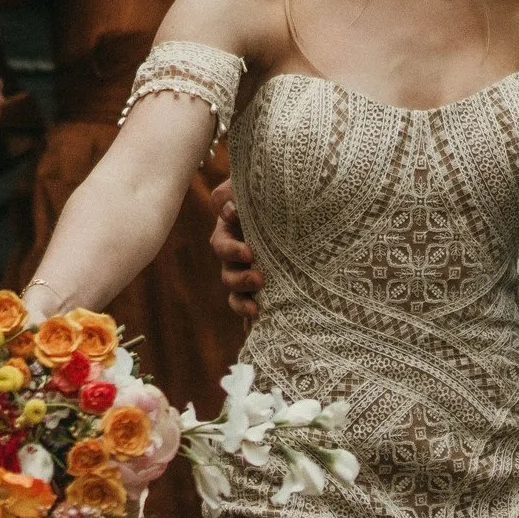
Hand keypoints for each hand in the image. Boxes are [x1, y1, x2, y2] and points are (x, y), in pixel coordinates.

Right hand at [209, 179, 261, 319]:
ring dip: (243, 303)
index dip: (231, 250)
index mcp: (230, 232)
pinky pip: (253, 310)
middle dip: (241, 280)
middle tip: (259, 278)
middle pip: (228, 275)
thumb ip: (232, 193)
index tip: (249, 252)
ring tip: (257, 308)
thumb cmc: (270, 190)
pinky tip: (257, 331)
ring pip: (237, 295)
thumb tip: (229, 210)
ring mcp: (249, 274)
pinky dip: (252, 322)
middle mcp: (237, 257)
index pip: (222, 245)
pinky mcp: (262, 289)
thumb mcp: (250, 186)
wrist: (297, 200)